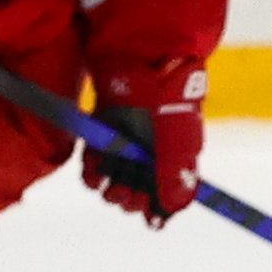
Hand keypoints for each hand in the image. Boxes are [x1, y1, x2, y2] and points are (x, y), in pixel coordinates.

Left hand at [81, 57, 205, 222]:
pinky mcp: (105, 130)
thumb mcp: (178, 138)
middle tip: (125, 193)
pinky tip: (95, 166)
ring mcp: (126, 141)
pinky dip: (92, 170)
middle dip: (130, 199)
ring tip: (108, 184)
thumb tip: (176, 206)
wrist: (142, 55)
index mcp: (175, 156)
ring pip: (114, 181)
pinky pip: (95, 162)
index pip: (167, 194)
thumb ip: (177, 172)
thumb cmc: (168, 95)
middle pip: (138, 192)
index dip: (157, 209)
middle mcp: (150, 152)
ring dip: (109, 189)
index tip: (150, 216)